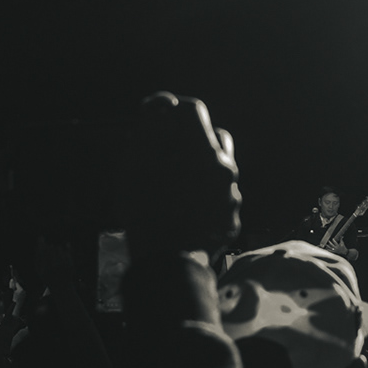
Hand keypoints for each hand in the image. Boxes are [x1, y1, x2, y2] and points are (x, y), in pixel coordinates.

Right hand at [122, 92, 240, 256]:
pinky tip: (184, 206)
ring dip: (200, 167)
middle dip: (192, 137)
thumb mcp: (137, 163)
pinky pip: (220, 197)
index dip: (172, 107)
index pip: (194, 110)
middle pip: (215, 136)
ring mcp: (231, 195)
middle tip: (167, 149)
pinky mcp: (231, 218)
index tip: (156, 115)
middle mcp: (225, 169)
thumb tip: (162, 106)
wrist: (168, 261)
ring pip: (220, 168)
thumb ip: (151, 129)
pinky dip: (205, 195)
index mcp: (203, 150)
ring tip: (174, 181)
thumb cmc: (147, 210)